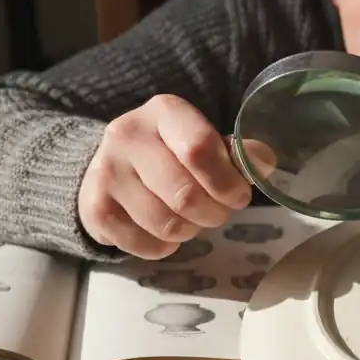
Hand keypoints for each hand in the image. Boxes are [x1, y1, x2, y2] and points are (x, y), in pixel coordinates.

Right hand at [78, 94, 253, 258]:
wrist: (109, 166)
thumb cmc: (169, 154)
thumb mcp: (201, 141)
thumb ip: (235, 153)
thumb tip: (264, 163)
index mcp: (164, 111)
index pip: (200, 149)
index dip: (227, 182)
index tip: (238, 196)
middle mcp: (128, 134)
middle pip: (185, 194)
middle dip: (213, 214)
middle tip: (216, 214)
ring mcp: (106, 170)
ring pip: (166, 224)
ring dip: (189, 232)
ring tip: (189, 221)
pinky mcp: (94, 206)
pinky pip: (142, 244)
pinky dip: (163, 248)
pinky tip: (164, 234)